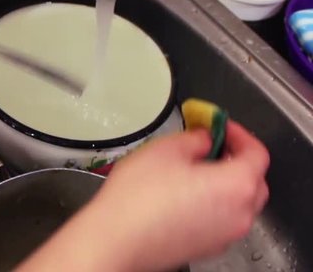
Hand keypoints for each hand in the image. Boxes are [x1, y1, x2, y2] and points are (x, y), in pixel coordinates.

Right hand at [88, 121, 269, 270]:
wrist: (117, 239)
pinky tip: (181, 196)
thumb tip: (204, 139)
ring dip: (224, 184)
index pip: (257, 153)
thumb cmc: (138, 198)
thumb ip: (195, 138)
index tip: (221, 125)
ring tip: (193, 170)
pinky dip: (211, 205)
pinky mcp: (206, 248)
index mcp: (236, 185)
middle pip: (253, 181)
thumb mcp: (166, 149)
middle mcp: (239, 214)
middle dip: (237, 160)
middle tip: (212, 145)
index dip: (240, 133)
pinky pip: (219, 220)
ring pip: (237, 203)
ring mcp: (224, 235)